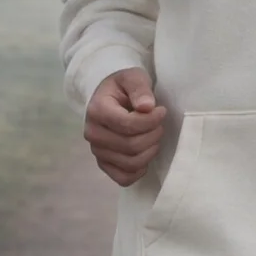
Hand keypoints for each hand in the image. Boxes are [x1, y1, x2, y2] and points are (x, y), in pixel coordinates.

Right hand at [84, 68, 166, 186]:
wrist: (110, 98)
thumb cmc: (123, 87)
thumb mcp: (133, 78)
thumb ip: (140, 89)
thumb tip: (147, 107)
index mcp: (97, 110)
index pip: (128, 125)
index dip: (151, 120)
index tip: (162, 111)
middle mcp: (93, 133)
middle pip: (131, 146)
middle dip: (153, 135)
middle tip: (159, 124)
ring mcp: (97, 151)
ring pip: (131, 163)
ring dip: (150, 151)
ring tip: (153, 136)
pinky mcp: (104, 164)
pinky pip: (124, 178)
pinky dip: (139, 170)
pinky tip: (145, 154)